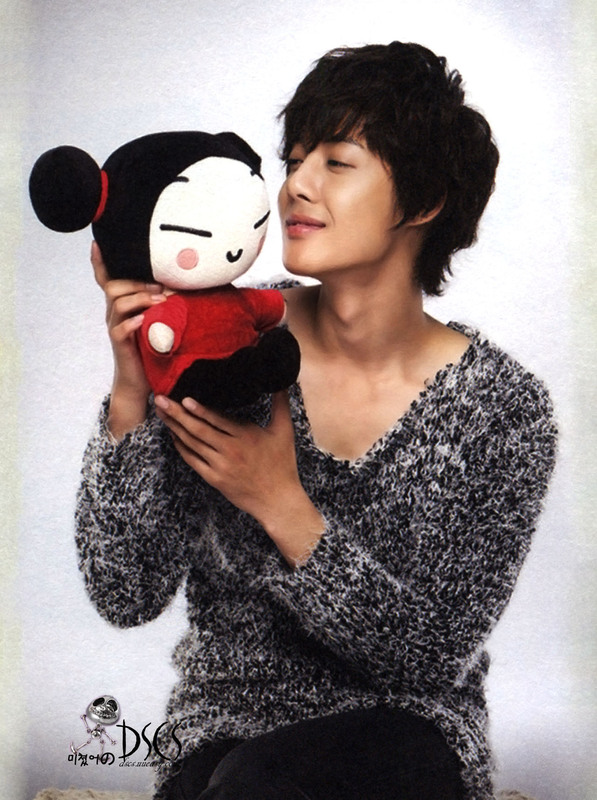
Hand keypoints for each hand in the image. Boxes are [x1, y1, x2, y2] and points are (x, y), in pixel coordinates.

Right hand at [91, 241, 165, 438]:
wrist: (141, 381)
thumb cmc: (152, 347)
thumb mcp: (158, 321)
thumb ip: (163, 304)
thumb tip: (183, 286)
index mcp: (121, 305)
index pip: (106, 280)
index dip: (100, 262)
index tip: (98, 243)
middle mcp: (114, 314)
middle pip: (113, 286)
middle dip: (137, 282)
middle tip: (161, 287)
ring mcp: (115, 328)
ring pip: (117, 303)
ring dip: (140, 297)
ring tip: (161, 301)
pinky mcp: (120, 344)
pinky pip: (120, 329)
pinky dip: (133, 322)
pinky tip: (145, 320)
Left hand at [154, 391, 324, 565]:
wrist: (277, 500)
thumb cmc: (283, 464)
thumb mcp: (285, 431)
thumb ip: (281, 403)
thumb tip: (284, 381)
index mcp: (246, 436)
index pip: (218, 419)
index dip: (200, 409)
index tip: (184, 399)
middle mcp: (230, 450)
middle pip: (199, 430)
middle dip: (177, 414)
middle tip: (160, 400)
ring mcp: (220, 466)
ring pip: (192, 444)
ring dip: (174, 427)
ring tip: (161, 413)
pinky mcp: (214, 479)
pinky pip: (192, 460)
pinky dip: (181, 447)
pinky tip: (173, 435)